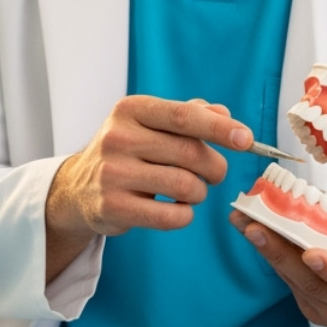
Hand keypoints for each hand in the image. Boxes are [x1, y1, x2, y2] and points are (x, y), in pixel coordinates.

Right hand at [45, 96, 254, 281]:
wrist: (79, 187)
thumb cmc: (126, 151)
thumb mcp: (149, 123)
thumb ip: (189, 115)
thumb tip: (225, 115)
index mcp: (131, 110)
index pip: (183, 116)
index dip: (219, 128)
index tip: (247, 140)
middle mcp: (118, 137)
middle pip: (191, 154)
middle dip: (214, 167)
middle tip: (213, 173)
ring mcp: (113, 173)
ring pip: (185, 185)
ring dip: (200, 192)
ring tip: (190, 191)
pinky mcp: (113, 207)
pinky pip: (172, 216)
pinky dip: (185, 215)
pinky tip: (176, 208)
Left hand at [228, 164, 326, 326]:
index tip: (312, 253)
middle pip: (313, 284)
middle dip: (281, 254)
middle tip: (256, 225)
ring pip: (294, 282)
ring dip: (266, 251)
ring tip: (243, 221)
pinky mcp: (312, 309)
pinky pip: (289, 282)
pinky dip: (271, 255)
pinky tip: (253, 230)